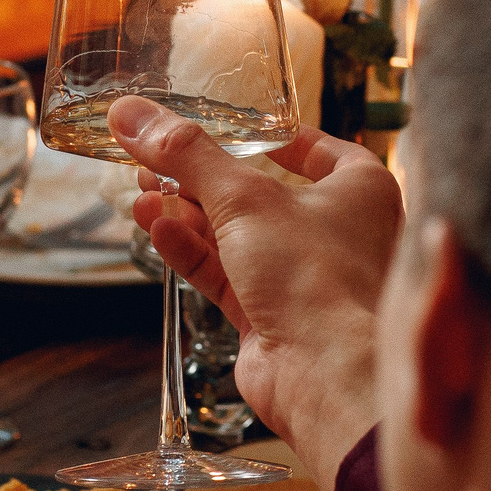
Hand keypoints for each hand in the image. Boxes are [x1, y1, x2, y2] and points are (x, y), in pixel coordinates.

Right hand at [110, 96, 402, 490]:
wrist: (327, 377)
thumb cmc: (316, 276)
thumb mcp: (244, 197)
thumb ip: (185, 153)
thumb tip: (130, 113)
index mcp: (360, 190)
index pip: (318, 149)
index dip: (273, 135)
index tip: (234, 124)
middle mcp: (338, 233)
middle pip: (262, 192)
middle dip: (204, 177)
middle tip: (158, 157)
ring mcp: (303, 278)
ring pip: (237, 235)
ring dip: (187, 212)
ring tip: (142, 189)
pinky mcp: (271, 316)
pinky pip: (225, 273)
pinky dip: (190, 251)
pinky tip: (155, 227)